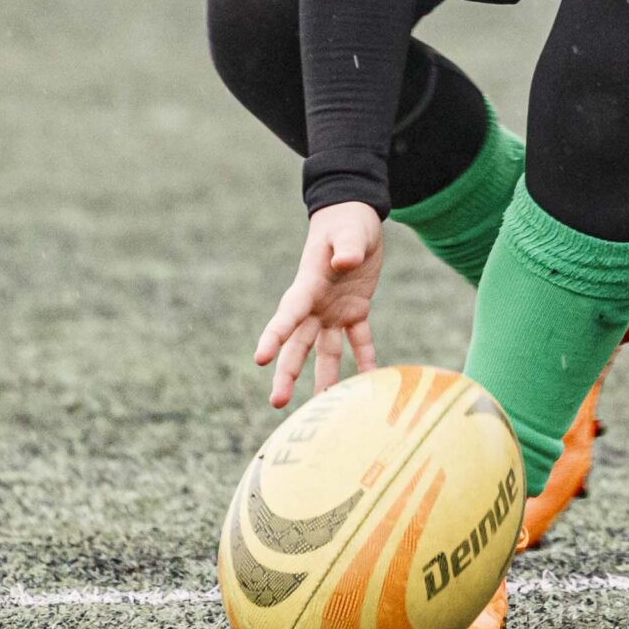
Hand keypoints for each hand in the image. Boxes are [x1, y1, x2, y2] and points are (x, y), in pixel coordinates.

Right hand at [253, 201, 384, 407]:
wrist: (355, 220)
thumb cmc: (347, 223)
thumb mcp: (349, 232)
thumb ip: (346, 247)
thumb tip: (344, 261)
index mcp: (307, 286)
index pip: (287, 315)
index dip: (274, 337)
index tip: (259, 359)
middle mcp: (314, 305)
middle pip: (297, 344)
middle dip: (287, 373)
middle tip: (277, 403)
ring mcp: (332, 311)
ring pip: (324, 351)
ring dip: (323, 378)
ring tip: (322, 408)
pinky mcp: (355, 312)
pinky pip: (358, 341)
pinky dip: (364, 360)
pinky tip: (369, 383)